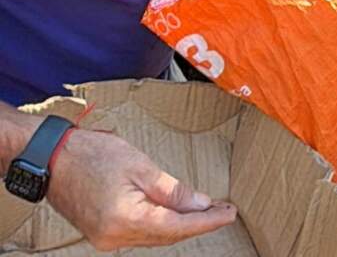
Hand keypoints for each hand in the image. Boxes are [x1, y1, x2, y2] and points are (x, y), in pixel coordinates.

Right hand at [47, 128, 236, 250]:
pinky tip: (175, 214)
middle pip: (168, 235)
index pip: (178, 226)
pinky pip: (140, 233)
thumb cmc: (93, 154)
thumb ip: (172, 190)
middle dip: (197, 223)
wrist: (51, 157)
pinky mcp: (102, 233)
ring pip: (155, 236)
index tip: (229, 214)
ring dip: (180, 225)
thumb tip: (199, 205)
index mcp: (126, 219)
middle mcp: (115, 236)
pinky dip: (161, 224)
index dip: (207, 221)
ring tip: (206, 211)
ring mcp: (106, 238)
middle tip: (223, 210)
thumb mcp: (140, 166)